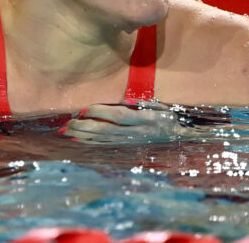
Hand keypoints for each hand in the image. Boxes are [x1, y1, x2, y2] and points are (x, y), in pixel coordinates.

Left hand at [60, 102, 185, 144]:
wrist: (182, 138)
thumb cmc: (170, 118)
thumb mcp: (161, 107)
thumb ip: (143, 103)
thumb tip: (125, 100)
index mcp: (145, 120)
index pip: (118, 116)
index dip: (100, 113)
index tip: (83, 109)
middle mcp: (136, 133)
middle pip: (107, 131)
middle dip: (85, 127)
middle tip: (68, 123)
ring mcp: (131, 142)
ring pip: (104, 140)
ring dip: (84, 136)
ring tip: (66, 131)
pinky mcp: (128, 147)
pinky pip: (107, 146)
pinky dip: (91, 143)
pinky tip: (78, 140)